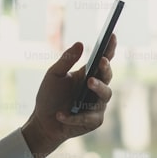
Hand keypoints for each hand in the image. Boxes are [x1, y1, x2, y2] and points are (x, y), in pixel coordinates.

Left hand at [21, 33, 116, 157]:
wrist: (43, 122)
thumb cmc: (49, 96)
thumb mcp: (53, 75)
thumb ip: (66, 60)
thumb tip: (80, 44)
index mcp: (88, 74)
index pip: (103, 59)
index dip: (110, 47)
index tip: (112, 35)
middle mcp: (96, 87)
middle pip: (108, 75)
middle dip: (106, 68)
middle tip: (102, 61)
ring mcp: (97, 105)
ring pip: (105, 95)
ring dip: (98, 88)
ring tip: (89, 82)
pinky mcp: (94, 121)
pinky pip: (89, 116)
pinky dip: (74, 116)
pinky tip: (61, 114)